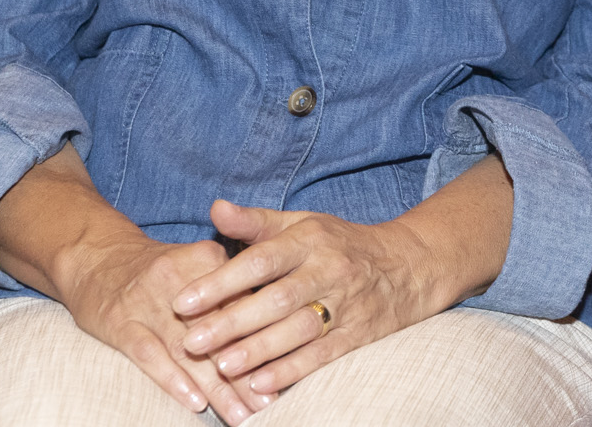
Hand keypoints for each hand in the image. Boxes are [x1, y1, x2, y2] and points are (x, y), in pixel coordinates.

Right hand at [53, 227, 267, 421]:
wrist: (96, 255)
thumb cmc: (161, 270)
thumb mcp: (200, 265)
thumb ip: (235, 290)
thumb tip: (277, 328)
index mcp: (208, 259)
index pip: (243, 305)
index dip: (265, 341)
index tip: (285, 375)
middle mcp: (180, 279)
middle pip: (219, 332)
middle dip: (245, 373)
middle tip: (267, 405)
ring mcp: (147, 301)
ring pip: (189, 350)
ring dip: (217, 387)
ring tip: (241, 415)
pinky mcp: (120, 321)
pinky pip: (149, 355)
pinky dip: (173, 380)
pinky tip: (195, 402)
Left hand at [173, 199, 457, 400]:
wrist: (408, 266)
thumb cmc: (340, 244)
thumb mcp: (302, 224)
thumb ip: (256, 222)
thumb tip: (214, 208)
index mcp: (309, 240)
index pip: (260, 260)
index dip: (220, 281)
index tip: (183, 301)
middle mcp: (328, 270)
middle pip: (276, 298)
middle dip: (232, 322)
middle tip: (191, 341)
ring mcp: (345, 303)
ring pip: (299, 329)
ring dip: (260, 349)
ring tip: (222, 366)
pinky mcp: (358, 334)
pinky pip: (323, 354)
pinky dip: (292, 370)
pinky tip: (262, 384)